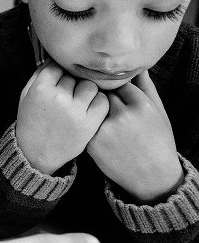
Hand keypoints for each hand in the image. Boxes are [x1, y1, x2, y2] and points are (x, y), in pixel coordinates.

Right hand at [16, 60, 108, 173]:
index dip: (58, 73)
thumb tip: (57, 57)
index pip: (57, 66)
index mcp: (40, 89)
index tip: (58, 82)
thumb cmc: (31, 121)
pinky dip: (99, 103)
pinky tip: (89, 110)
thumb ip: (39, 75)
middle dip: (71, 84)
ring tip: (78, 102)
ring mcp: (75, 111)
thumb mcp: (26, 95)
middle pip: (74, 76)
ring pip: (90, 86)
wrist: (35, 153)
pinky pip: (103, 102)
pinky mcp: (90, 123)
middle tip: (66, 95)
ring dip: (86, 92)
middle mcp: (58, 98)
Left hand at [87, 70, 182, 201]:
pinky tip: (89, 126)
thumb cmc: (157, 142)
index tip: (116, 94)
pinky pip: (84, 123)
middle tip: (101, 102)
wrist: (152, 177)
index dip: (116, 88)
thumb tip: (137, 65)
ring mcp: (106, 130)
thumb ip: (146, 88)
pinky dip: (85, 123)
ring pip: (90, 106)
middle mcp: (123, 116)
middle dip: (101, 96)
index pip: (119, 83)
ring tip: (93, 113)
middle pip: (102, 93)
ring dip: (90, 107)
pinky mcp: (92, 142)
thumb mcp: (159, 113)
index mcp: (141, 105)